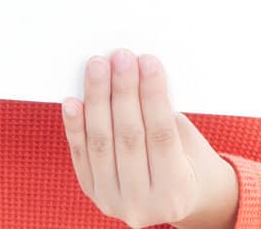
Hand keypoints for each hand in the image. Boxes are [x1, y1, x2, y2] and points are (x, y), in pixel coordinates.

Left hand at [62, 48, 238, 228]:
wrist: (174, 200)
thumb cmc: (187, 162)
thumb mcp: (189, 143)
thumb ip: (164, 114)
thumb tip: (138, 72)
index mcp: (176, 192)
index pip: (162, 135)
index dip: (153, 96)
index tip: (148, 62)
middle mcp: (142, 203)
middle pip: (129, 137)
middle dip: (124, 91)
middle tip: (121, 57)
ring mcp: (113, 201)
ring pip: (101, 142)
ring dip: (97, 98)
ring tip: (98, 66)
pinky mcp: (92, 192)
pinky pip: (80, 154)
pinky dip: (74, 125)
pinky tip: (72, 101)